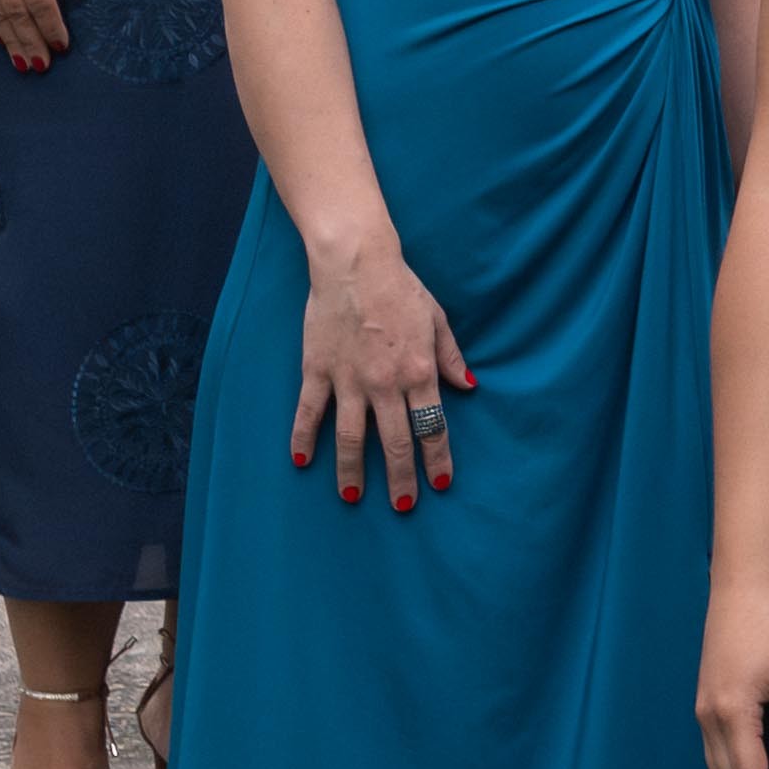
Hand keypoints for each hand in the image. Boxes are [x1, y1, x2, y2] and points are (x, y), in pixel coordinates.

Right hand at [289, 240, 470, 511]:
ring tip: (353, 496)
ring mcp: (349, 379)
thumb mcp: (437, 320)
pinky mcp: (318, 370)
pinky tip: (301, 460)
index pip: (432, 427)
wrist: (357, 263)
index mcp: (419, 372)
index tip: (440, 483)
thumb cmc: (401, 289)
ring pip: (351, 437)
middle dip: (401, 479)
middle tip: (403, 505)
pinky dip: (304, 438)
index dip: (437, 459)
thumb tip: (467, 386)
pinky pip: (309, 412)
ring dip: (352, 470)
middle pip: (395, 442)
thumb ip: (449, 357)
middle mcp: (386, 383)